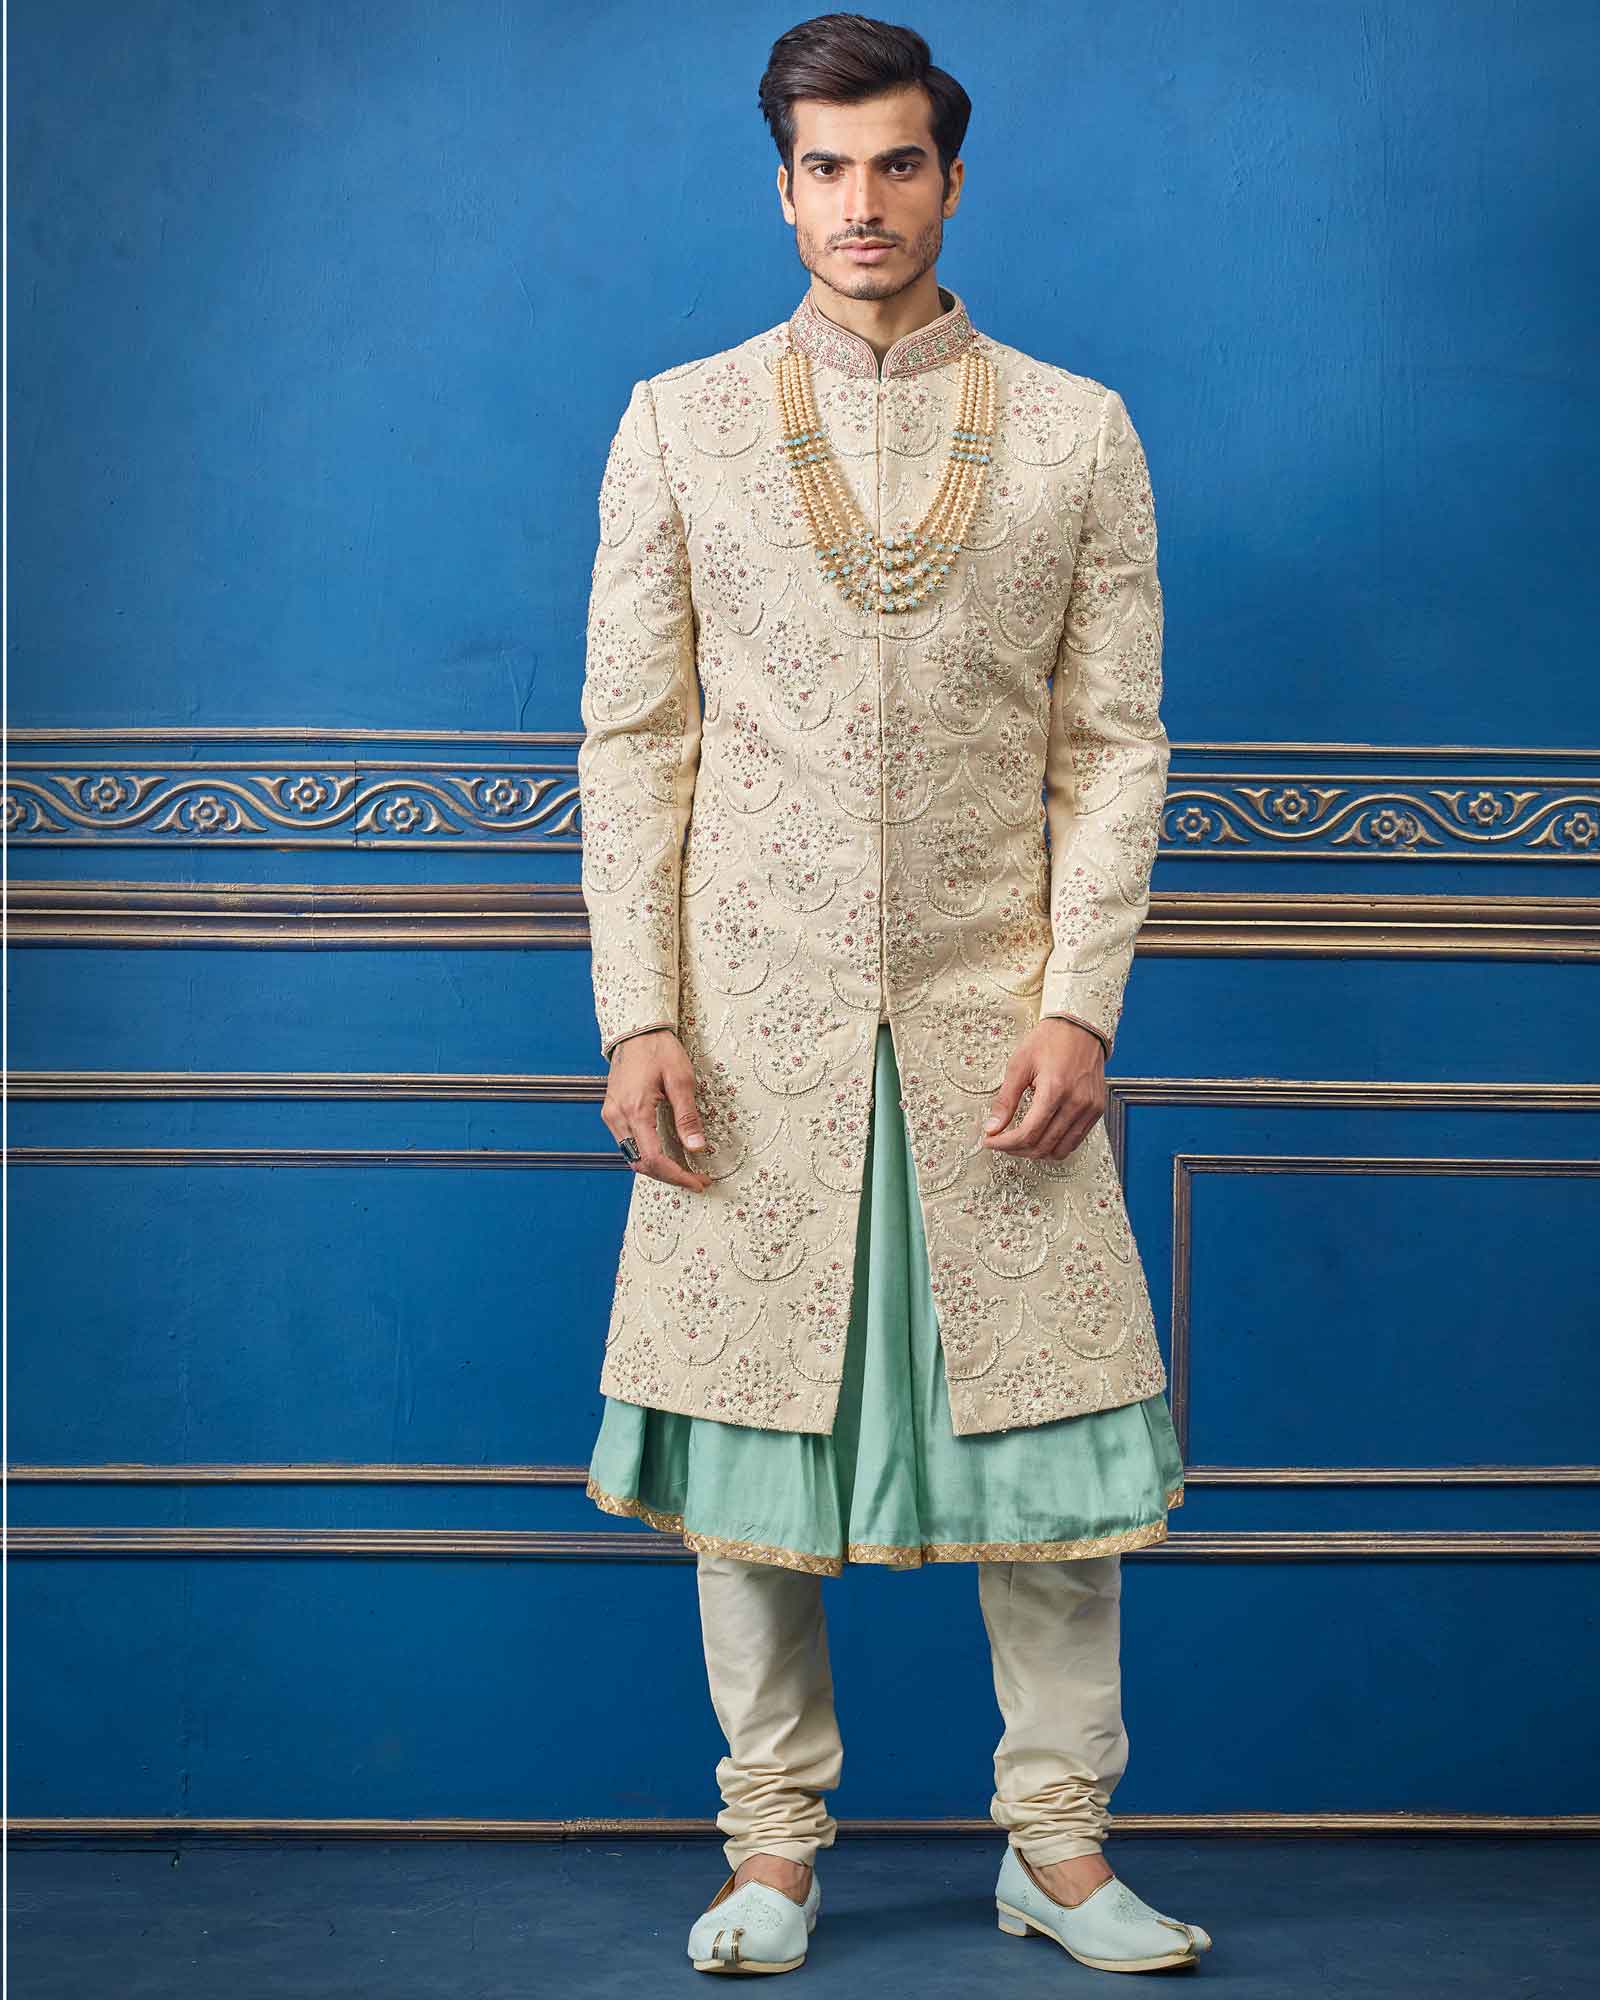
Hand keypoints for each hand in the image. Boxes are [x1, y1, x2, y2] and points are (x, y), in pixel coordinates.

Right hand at [601, 1029, 711, 1190]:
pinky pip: (628, 1145)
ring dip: (658, 1168)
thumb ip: (687, 1116)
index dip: (677, 1176)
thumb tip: (697, 1147)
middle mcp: (618, 1117)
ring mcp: (611, 1115)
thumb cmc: (658, 1049)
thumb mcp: (681, 1080)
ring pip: (632, 1157)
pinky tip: (666, 1155)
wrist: (636, 1031)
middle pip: (641, 1164)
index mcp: (635, 1110)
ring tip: (684, 1170)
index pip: (654, 1159)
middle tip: (696, 1179)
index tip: (698, 1181)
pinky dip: (647, 1155)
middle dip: (669, 1177)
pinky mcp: (612, 1112)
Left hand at [980, 1018, 1105, 1161]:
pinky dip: (1055, 1145)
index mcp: (1055, 1090)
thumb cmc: (1050, 1040)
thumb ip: (1006, 1100)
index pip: (1028, 1133)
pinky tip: (1041, 1136)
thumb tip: (992, 1127)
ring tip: (1019, 1142)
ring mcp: (1090, 1109)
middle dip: (1016, 1149)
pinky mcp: (1097, 1111)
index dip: (1005, 1143)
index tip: (990, 1141)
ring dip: (1036, 1152)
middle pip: (1043, 1146)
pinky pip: (1075, 1141)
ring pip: (1060, 1150)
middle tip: (1000, 1142)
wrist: (1081, 1027)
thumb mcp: (1019, 1065)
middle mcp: (1076, 1103)